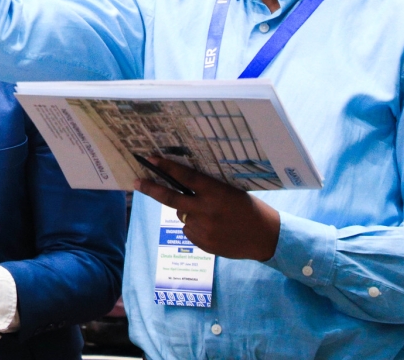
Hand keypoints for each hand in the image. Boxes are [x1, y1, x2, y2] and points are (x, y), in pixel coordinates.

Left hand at [135, 157, 280, 260]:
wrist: (266, 238)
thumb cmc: (250, 209)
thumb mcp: (231, 192)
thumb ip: (208, 190)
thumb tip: (182, 184)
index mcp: (216, 193)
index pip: (186, 177)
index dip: (167, 168)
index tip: (151, 160)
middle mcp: (206, 210)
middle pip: (171, 198)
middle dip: (151, 189)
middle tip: (137, 182)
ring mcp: (203, 229)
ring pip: (182, 216)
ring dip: (188, 213)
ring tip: (212, 216)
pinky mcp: (202, 244)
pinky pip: (189, 230)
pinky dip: (196, 227)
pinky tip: (214, 228)